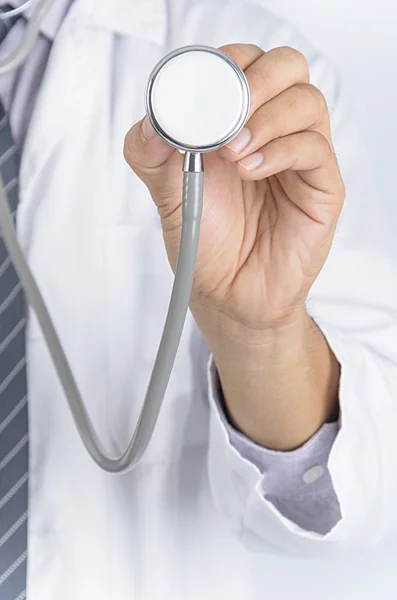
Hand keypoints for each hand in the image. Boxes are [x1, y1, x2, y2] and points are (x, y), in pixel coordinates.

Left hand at [124, 44, 344, 334]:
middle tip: (227, 112)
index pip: (246, 64)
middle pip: (287, 67)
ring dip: (266, 118)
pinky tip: (252, 170)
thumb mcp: (164, 191)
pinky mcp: (320, 186)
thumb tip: (153, 119)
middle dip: (256, 79)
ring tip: (233, 153)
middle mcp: (272, 132)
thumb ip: (150, 151)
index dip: (228, 63)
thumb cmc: (205, 241)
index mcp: (236, 123)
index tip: (202, 90)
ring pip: (307, 101)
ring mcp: (299, 158)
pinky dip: (280, 150)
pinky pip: (314, 148)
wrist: (226, 293)